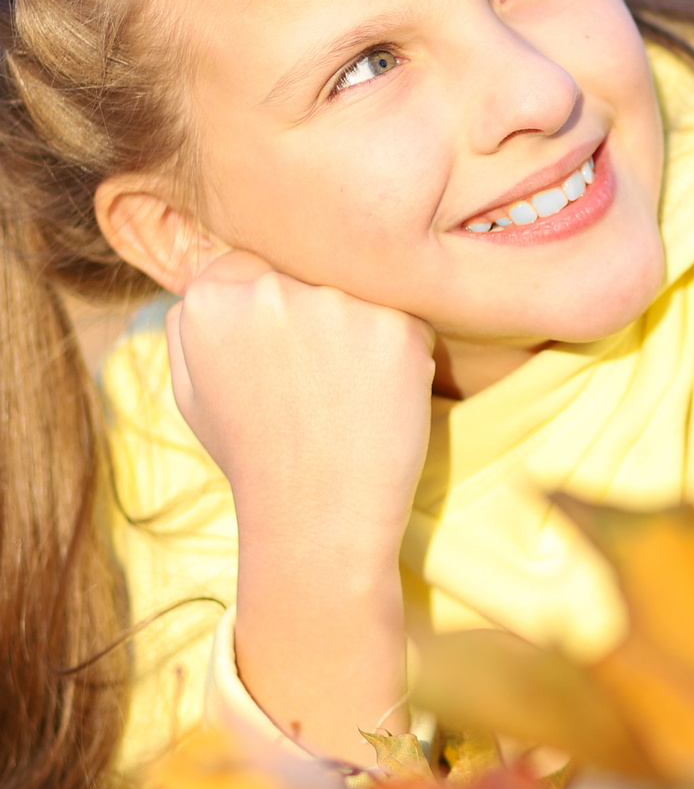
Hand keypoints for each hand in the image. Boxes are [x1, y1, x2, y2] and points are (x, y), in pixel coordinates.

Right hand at [167, 251, 435, 557]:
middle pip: (308, 279)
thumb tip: (208, 281)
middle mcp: (270, 289)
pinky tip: (378, 405)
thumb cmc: (255, 458)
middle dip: (317, 322)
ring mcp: (336, 306)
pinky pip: (407, 327)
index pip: (251, 268)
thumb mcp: (192, 391)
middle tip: (315, 389)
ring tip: (345, 402)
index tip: (281, 362)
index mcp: (210, 297)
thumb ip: (191, 326)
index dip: (272, 317)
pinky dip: (402, 360)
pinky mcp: (396, 330)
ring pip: (359, 300)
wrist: (316, 521)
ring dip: (361, 338)